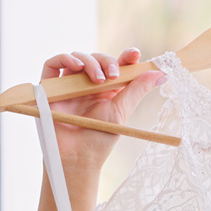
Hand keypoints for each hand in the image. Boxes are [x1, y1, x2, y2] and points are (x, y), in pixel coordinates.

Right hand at [40, 48, 165, 170]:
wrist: (76, 156)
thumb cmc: (99, 137)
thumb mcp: (121, 110)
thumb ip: (137, 89)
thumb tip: (160, 73)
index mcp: (108, 90)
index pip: (117, 66)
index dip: (125, 57)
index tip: (134, 54)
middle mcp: (88, 85)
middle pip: (98, 59)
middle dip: (108, 61)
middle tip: (114, 75)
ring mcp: (69, 86)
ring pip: (78, 58)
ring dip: (90, 62)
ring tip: (98, 79)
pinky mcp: (50, 88)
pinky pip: (53, 64)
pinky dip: (65, 59)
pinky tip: (76, 66)